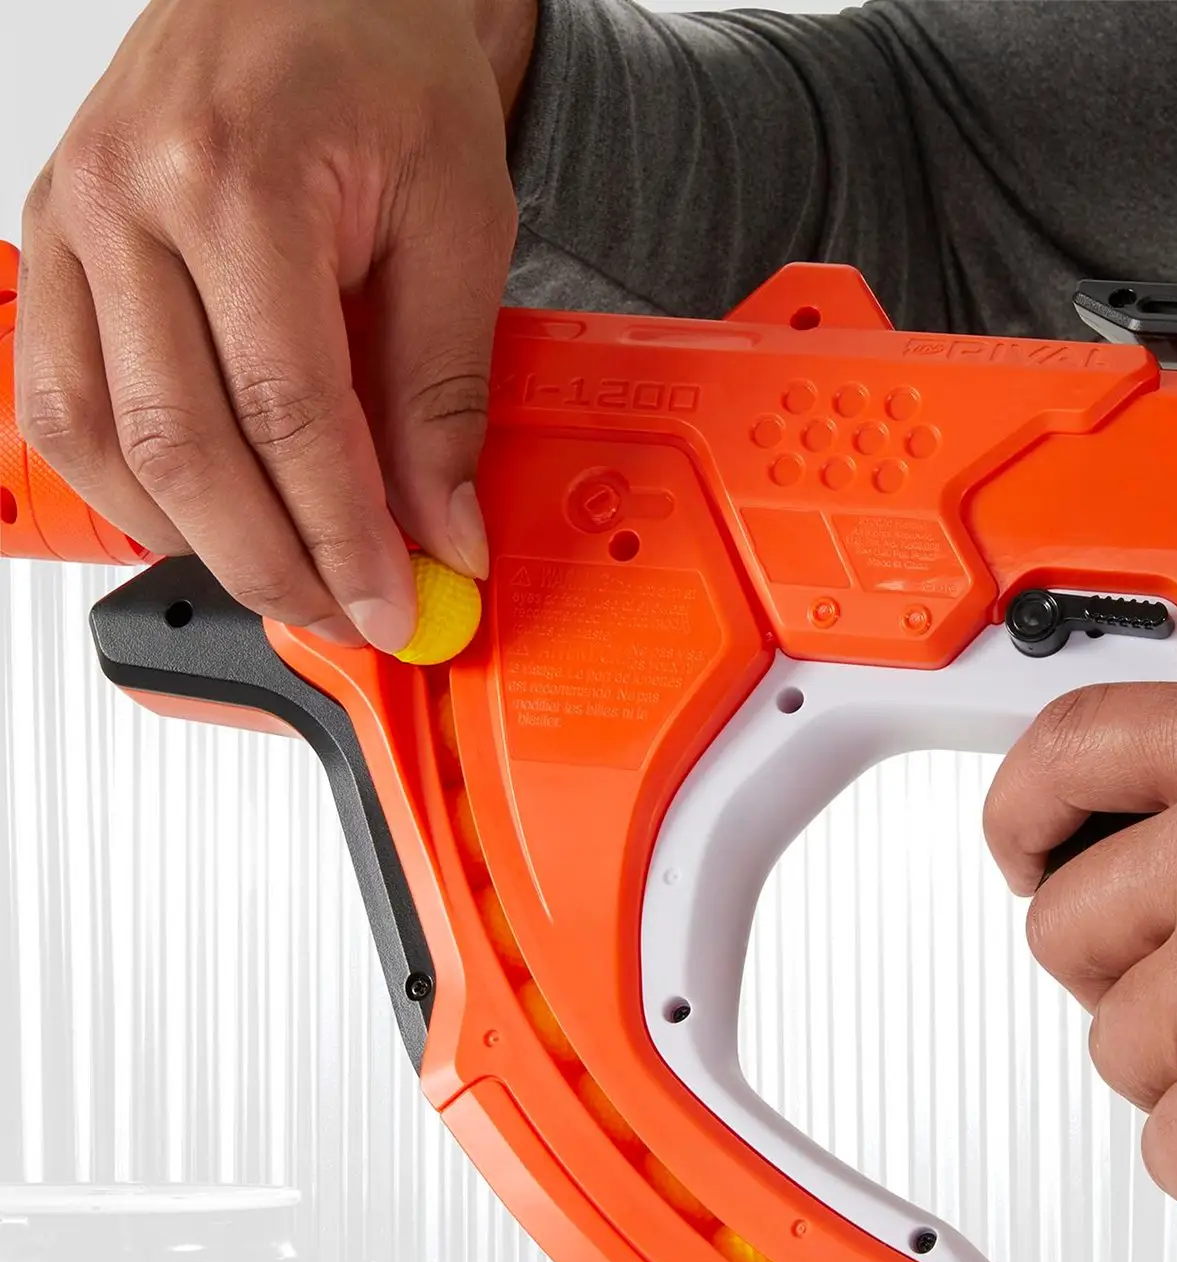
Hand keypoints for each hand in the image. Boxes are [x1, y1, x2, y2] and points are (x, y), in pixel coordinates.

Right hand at [15, 0, 535, 649]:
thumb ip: (444, 385)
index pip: (290, 414)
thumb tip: (442, 529)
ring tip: (284, 581)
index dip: (344, 536)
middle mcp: (127, 197)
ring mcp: (71, 216)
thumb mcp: (461, 218)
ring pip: (100, 439)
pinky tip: (198, 517)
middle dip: (274, 562)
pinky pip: (59, 399)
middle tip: (346, 617)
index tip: (395, 604)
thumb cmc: (385, 65)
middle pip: (185, 445)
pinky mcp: (52, 239)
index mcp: (238, 177)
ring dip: (194, 539)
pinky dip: (128, 485)